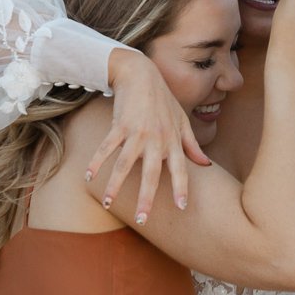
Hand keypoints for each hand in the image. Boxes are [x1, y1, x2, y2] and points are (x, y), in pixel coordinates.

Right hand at [89, 50, 211, 221]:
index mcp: (173, 141)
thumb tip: (206, 164)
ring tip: (108, 203)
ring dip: (114, 185)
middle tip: (142, 220)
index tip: (182, 207)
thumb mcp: (182, 121)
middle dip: (146, 197)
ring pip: (125, 164)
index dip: (182, 187)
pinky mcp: (119, 125)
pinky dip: (97, 162)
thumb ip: (192, 145)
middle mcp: (157, 139)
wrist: (142, 74)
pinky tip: (88, 176)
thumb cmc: (163, 100)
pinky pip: (107, 147)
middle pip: (151, 173)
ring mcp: (137, 132)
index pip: (180, 169)